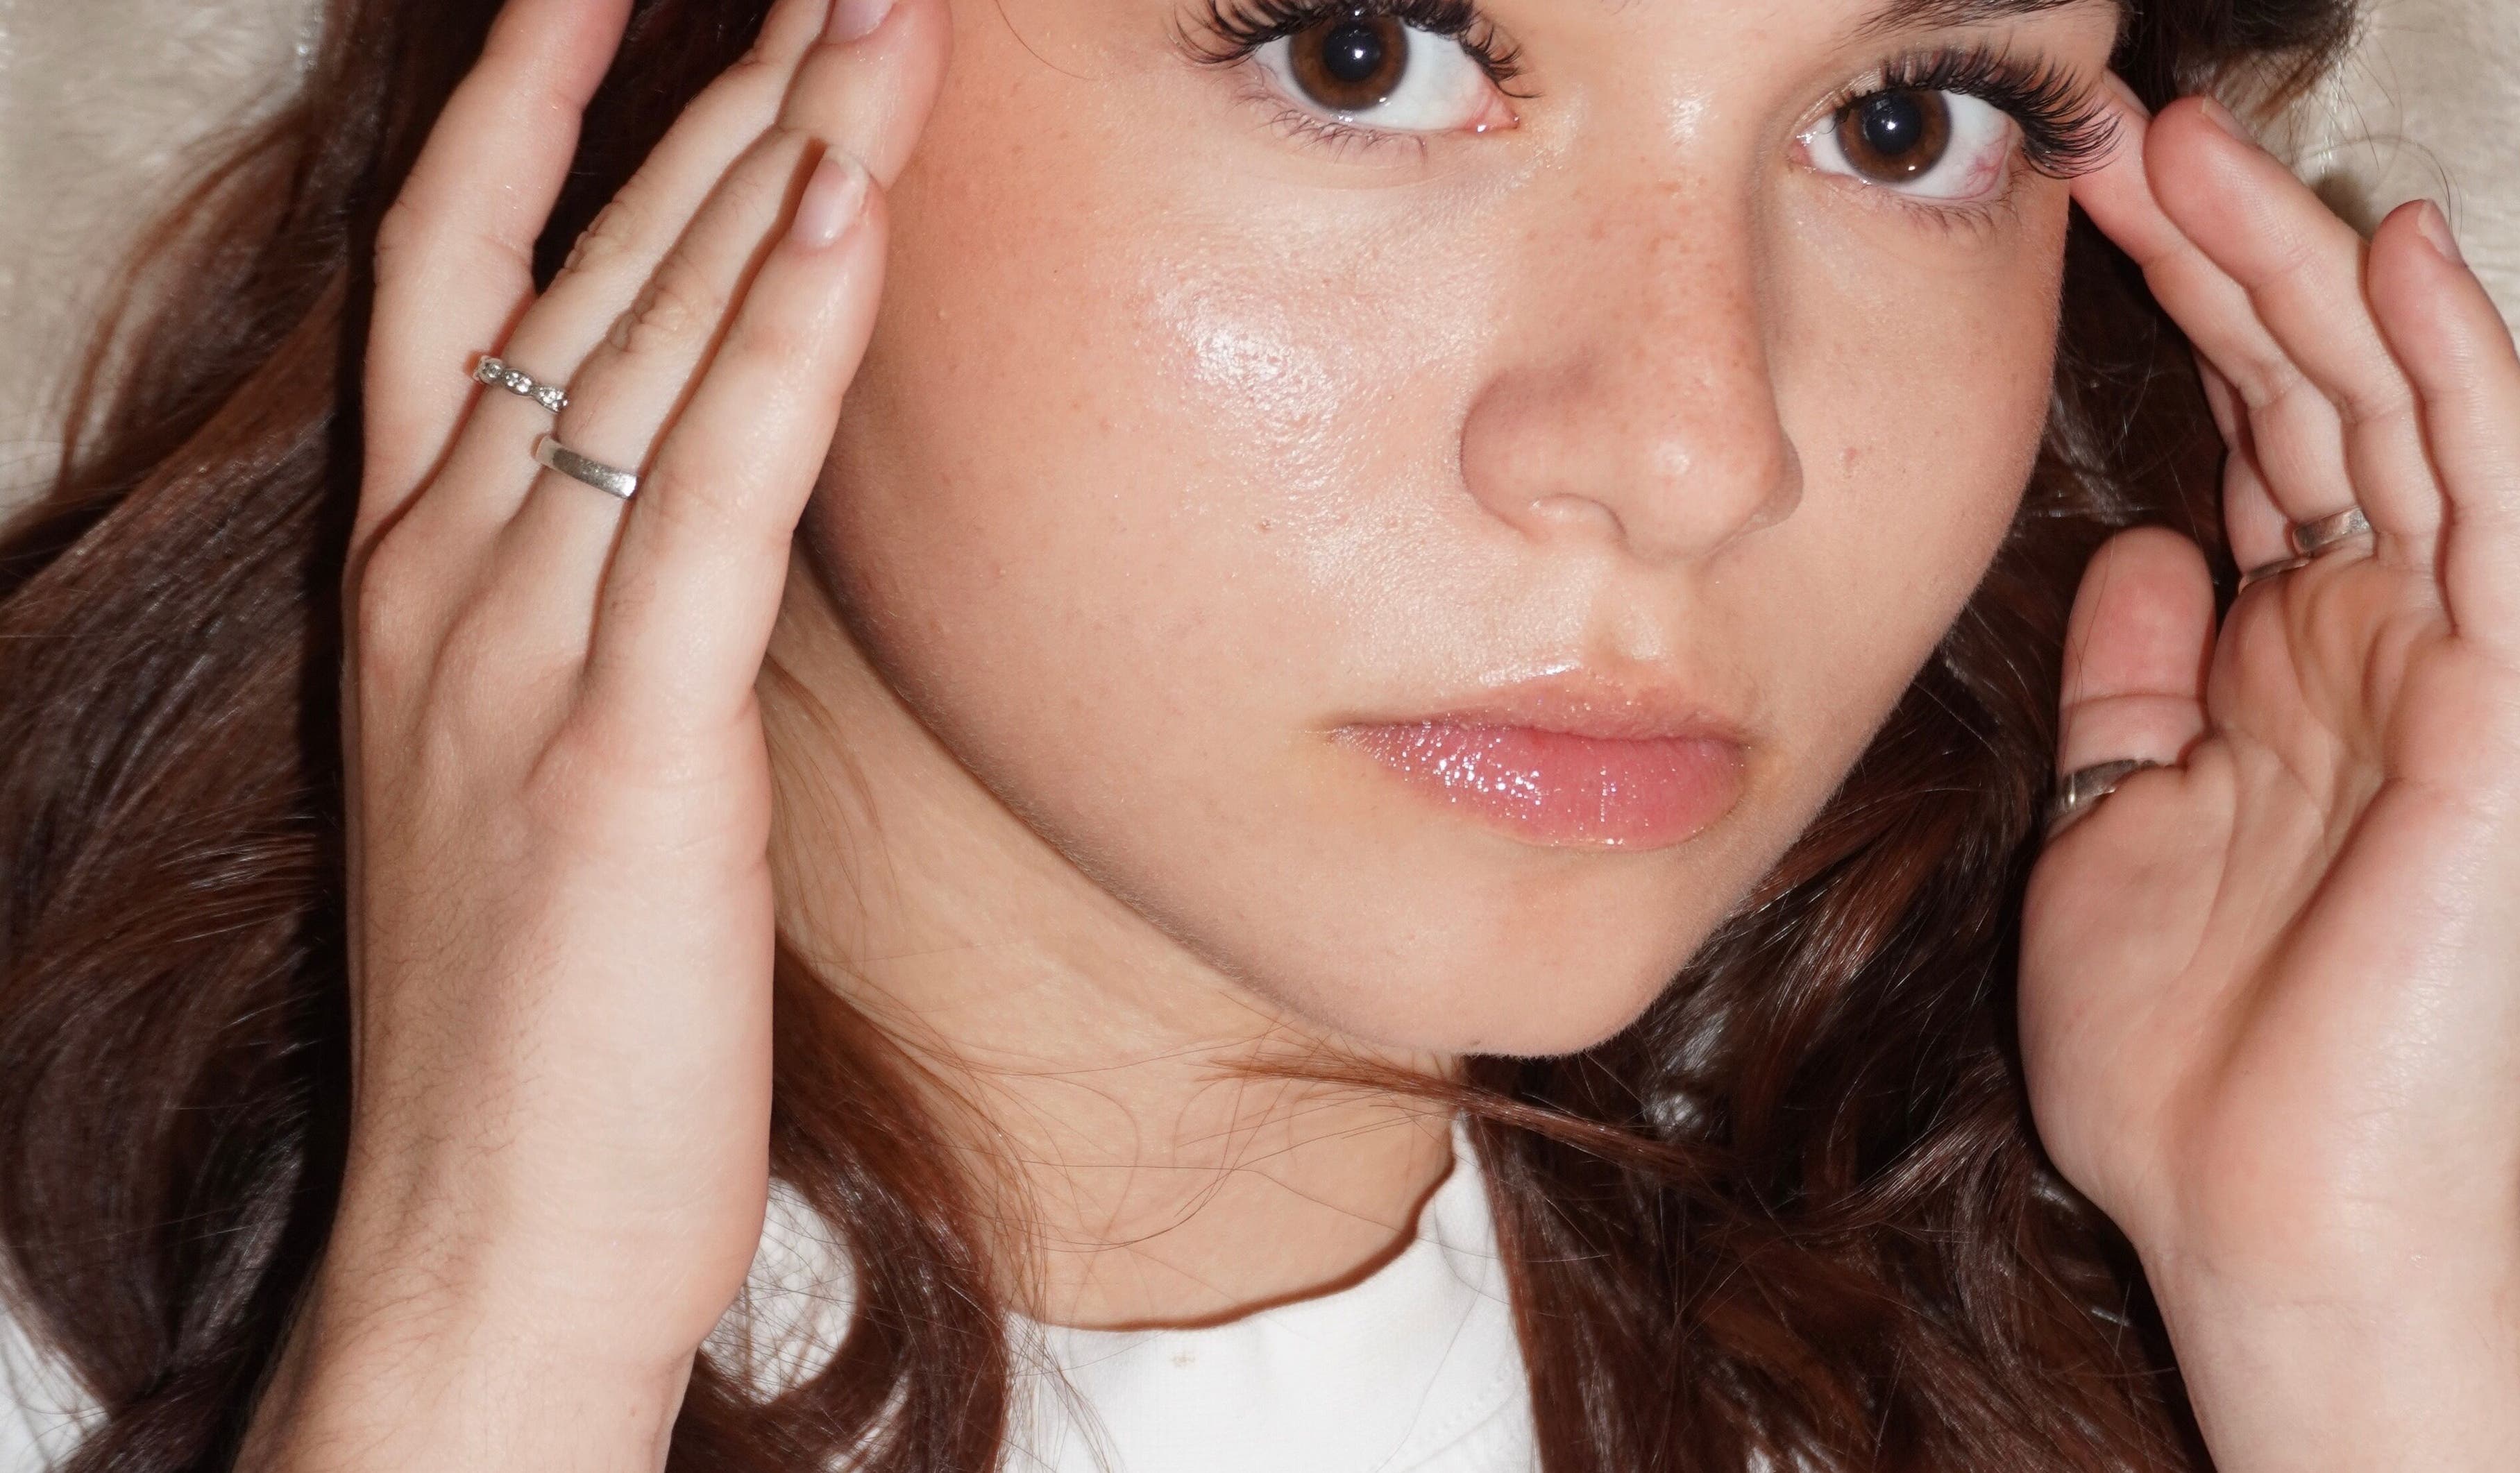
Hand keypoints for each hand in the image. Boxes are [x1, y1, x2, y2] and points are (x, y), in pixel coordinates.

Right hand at [241, 1, 945, 1467]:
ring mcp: (517, 653)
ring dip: (772, 160)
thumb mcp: (558, 765)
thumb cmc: (551, 1011)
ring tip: (871, 15)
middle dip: (705, 93)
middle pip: (582, 274)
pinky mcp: (625, 748)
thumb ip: (606, 612)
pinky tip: (847, 208)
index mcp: (421, 579)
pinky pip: (708, 498)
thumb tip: (700, 497)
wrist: (492, 1235)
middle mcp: (447, 579)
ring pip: (649, 347)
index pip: (465, 282)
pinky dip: (780, 344)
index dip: (529, 115)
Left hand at [2022, 91, 2519, 1468]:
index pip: (2242, 442)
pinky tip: (2401, 259)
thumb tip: (2144, 551)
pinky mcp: (2510, 713)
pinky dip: (2455, 378)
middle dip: (2228, 259)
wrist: (2259, 1220)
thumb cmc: (2182, 1060)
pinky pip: (2496, 512)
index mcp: (2277, 664)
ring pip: (2394, 416)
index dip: (2176, 318)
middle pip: (2309, 398)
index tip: (2079, 209)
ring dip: (2313, 274)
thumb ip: (2136, 687)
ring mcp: (2448, 669)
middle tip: (2134, 136)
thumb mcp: (2114, 830)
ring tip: (2214, 154)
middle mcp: (2371, 642)